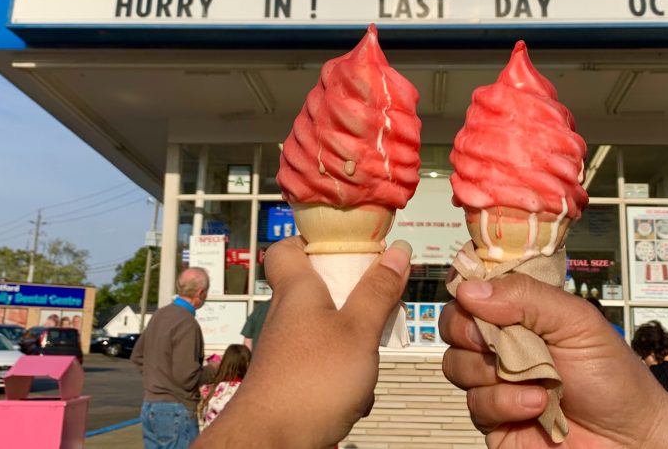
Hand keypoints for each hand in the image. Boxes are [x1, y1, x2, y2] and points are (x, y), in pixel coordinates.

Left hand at [193, 236, 411, 447]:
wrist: (269, 442)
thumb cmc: (308, 383)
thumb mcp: (358, 331)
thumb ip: (378, 291)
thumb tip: (397, 250)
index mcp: (297, 290)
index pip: (287, 248)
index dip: (313, 239)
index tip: (348, 243)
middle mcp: (286, 315)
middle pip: (318, 288)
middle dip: (353, 295)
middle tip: (378, 301)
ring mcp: (287, 349)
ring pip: (326, 329)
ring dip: (353, 340)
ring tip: (370, 355)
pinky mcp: (291, 379)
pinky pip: (324, 364)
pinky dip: (344, 373)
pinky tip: (357, 392)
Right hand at [440, 275, 667, 448]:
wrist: (629, 439)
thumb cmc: (612, 377)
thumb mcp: (577, 322)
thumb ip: (526, 297)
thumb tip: (470, 290)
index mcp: (521, 311)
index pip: (475, 288)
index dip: (467, 288)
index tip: (471, 293)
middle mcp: (502, 343)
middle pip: (453, 324)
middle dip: (469, 329)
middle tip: (493, 337)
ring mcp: (494, 381)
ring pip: (457, 364)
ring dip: (493, 370)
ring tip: (537, 378)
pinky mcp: (493, 419)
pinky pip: (475, 404)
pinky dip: (505, 402)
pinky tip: (537, 404)